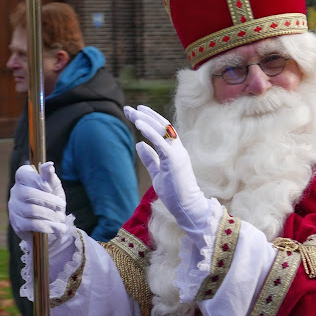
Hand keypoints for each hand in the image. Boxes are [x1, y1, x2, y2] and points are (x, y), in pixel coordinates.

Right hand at [8, 161, 68, 245]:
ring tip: (61, 219)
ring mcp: (14, 208)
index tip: (49, 187)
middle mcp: (15, 192)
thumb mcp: (54, 187)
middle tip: (62, 205)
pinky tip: (57, 228)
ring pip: (31, 210)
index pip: (22, 173)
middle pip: (28, 194)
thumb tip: (49, 164)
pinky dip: (47, 226)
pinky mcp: (17, 223)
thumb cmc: (53, 200)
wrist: (53, 223)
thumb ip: (50, 176)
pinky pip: (32, 224)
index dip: (35, 179)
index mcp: (23, 179)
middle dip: (48, 200)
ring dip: (50, 215)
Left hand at [124, 105, 210, 233]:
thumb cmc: (174, 192)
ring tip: (133, 113)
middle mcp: (178, 148)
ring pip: (162, 130)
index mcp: (175, 151)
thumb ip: (149, 158)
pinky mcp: (174, 160)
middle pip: (161, 126)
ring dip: (146, 120)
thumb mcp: (157, 173)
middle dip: (144, 115)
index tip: (134, 113)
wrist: (187, 207)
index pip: (162, 129)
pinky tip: (139, 124)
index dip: (148, 119)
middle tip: (128, 108)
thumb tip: (139, 144)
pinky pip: (160, 142)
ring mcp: (177, 153)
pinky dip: (150, 131)